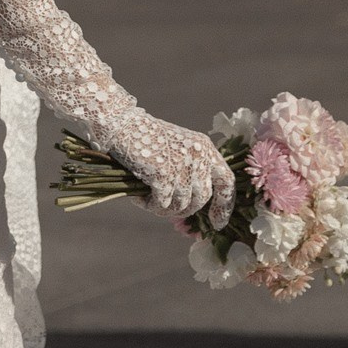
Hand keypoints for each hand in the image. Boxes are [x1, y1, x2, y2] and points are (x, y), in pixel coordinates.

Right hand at [91, 106, 235, 228]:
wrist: (121, 124)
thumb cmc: (146, 137)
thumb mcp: (178, 147)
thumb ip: (192, 169)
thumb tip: (194, 206)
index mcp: (205, 148)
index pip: (226, 181)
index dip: (224, 205)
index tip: (216, 223)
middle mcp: (198, 156)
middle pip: (202, 198)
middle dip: (185, 209)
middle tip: (164, 209)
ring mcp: (182, 165)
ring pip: (182, 205)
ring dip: (164, 209)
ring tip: (147, 201)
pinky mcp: (164, 174)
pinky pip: (163, 204)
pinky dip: (149, 205)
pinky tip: (138, 198)